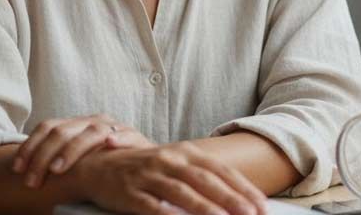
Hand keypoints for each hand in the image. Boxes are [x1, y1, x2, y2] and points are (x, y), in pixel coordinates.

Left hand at [12, 114, 152, 187]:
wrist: (141, 163)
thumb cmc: (104, 162)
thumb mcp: (78, 156)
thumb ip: (56, 157)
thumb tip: (22, 171)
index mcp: (76, 123)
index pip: (47, 127)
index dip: (30, 147)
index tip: (17, 169)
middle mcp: (93, 121)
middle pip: (62, 131)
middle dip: (43, 156)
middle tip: (33, 181)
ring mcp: (114, 128)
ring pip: (90, 132)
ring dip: (71, 150)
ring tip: (57, 169)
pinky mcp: (135, 137)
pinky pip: (126, 135)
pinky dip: (117, 138)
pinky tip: (109, 145)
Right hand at [77, 141, 269, 214]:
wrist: (99, 164)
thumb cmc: (148, 168)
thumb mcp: (177, 165)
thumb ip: (203, 177)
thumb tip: (237, 197)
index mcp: (186, 152)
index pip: (221, 170)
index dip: (243, 188)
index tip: (262, 205)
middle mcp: (170, 159)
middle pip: (206, 180)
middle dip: (232, 198)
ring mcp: (149, 175)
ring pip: (183, 192)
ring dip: (206, 208)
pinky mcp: (130, 192)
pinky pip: (152, 206)